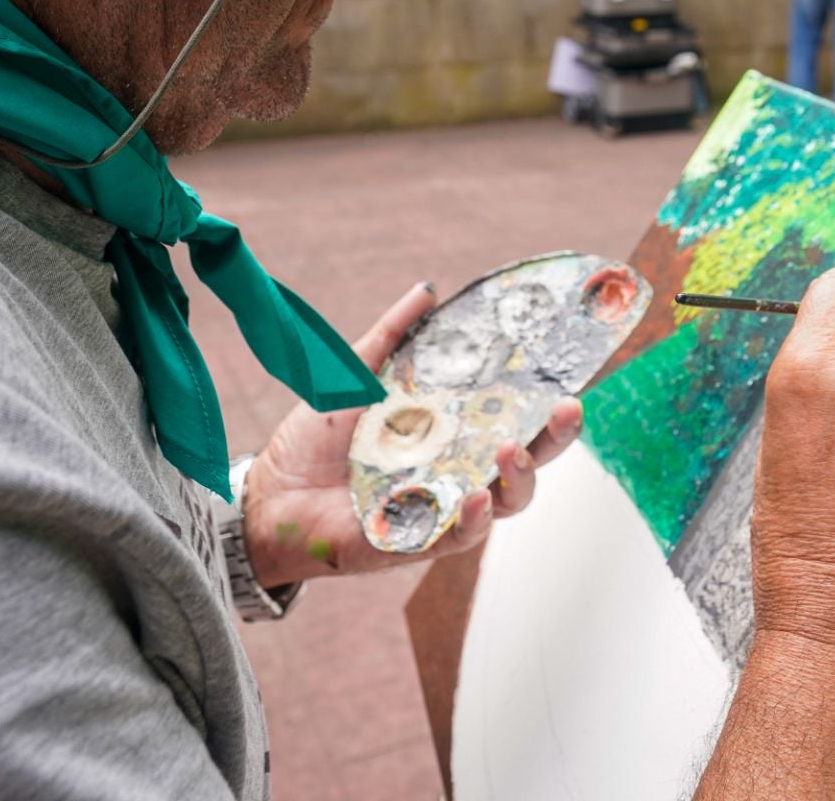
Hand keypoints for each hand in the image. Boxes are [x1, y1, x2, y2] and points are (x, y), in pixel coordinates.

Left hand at [239, 281, 584, 586]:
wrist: (263, 494)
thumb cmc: (311, 443)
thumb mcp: (354, 378)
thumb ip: (391, 336)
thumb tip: (428, 290)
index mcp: (447, 437)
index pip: (511, 422)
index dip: (545, 406)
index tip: (571, 378)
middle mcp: (452, 475)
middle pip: (523, 464)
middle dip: (552, 440)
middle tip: (568, 408)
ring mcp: (436, 511)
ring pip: (501, 505)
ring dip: (517, 480)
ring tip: (511, 453)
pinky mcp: (410, 543)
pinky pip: (453, 538)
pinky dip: (469, 520)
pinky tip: (474, 497)